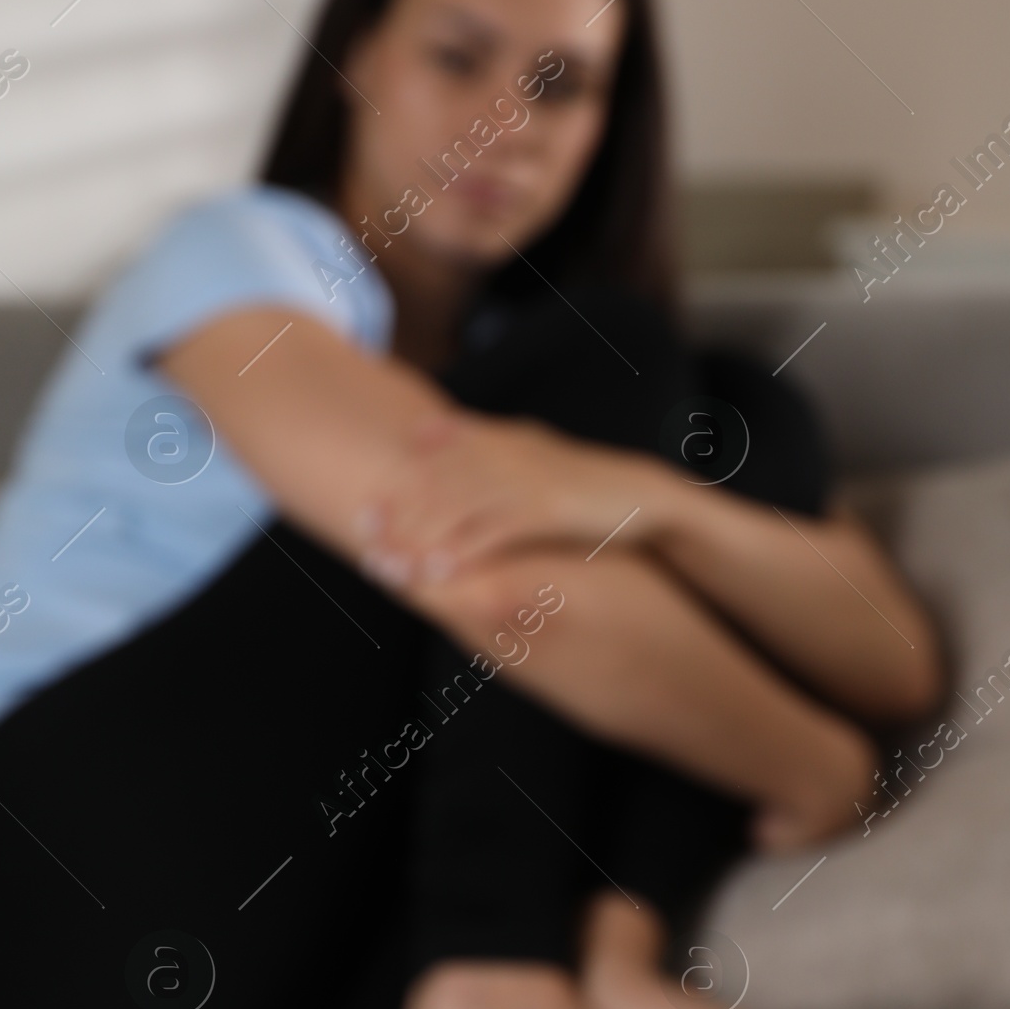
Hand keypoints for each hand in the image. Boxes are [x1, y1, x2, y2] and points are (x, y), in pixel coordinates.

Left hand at [355, 411, 662, 585]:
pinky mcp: (547, 507)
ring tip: (389, 570)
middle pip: (437, 484)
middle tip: (364, 546)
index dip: (398, 489)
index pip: (436, 461)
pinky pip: (493, 531)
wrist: (646, 499)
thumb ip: (481, 444)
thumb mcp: (530, 458)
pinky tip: (437, 575)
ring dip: (418, 540)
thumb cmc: (586, 486)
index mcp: (503, 441)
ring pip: (457, 508)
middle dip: (398, 517)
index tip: (364, 514)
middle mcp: (509, 453)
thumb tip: (424, 434)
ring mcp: (527, 479)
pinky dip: (460, 552)